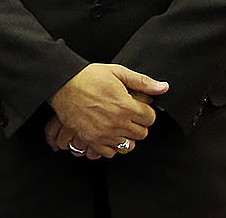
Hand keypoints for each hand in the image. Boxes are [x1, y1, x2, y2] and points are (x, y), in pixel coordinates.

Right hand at [48, 63, 166, 156]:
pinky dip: (111, 145)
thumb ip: (142, 81)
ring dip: (125, 135)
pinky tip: (107, 132)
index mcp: (126, 106)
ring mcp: (104, 133)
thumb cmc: (88, 77)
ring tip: (116, 123)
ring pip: (128, 144)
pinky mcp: (92, 140)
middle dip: (137, 124)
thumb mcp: (117, 72)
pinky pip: (110, 152)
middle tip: (127, 115)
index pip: (150, 119)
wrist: (62, 84)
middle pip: (141, 133)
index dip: (145, 112)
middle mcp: (117, 122)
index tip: (137, 107)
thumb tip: (163, 88)